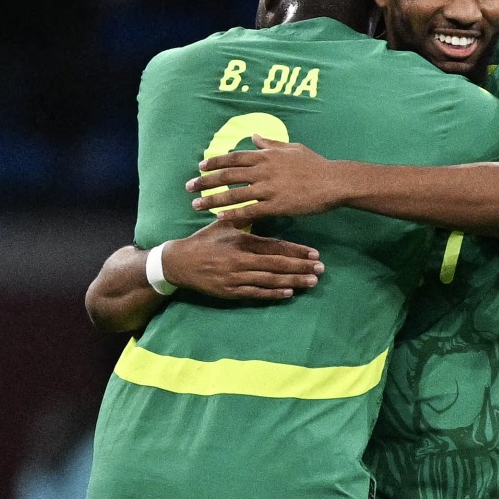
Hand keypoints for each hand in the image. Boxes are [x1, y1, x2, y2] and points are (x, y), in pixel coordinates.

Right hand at [162, 219, 323, 299]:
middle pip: (277, 264)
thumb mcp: (223, 225)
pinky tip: (289, 293)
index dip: (296, 250)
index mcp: (241, 242)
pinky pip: (256, 293)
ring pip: (269, 281)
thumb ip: (245, 219)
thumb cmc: (204, 241)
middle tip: (321, 269)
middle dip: (301, 267)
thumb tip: (264, 204)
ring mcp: (235, 278)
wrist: (177, 263)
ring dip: (292, 281)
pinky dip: (273, 294)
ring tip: (311, 282)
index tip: (314, 252)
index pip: (274, 247)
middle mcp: (240, 260)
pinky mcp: (230, 291)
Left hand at [185, 135, 341, 222]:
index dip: (215, 162)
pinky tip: (221, 218)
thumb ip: (271, 143)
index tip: (200, 168)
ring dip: (213, 200)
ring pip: (235, 194)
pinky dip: (234, 214)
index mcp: (267, 156)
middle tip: (189, 187)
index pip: (234, 157)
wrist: (333, 182)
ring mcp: (270, 188)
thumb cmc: (315, 165)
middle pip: (228, 176)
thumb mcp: (292, 148)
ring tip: (197, 205)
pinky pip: (251, 210)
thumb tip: (254, 136)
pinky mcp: (277, 205)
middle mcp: (264, 170)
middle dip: (206, 181)